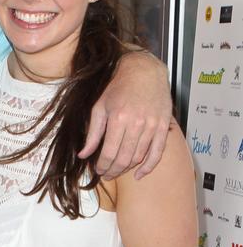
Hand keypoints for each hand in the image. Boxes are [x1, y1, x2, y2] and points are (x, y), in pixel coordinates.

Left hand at [78, 50, 171, 179]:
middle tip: (106, 175)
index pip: (109, 152)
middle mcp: (136, 124)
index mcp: (118, 118)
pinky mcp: (163, 127)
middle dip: (113, 170)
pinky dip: (149, 167)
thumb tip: (83, 154)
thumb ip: (93, 132)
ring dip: (127, 169)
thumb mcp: (99, 106)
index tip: (98, 170)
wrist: (143, 71)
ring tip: (118, 171)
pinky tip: (139, 174)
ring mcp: (152, 126)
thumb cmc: (118, 87)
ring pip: (139, 157)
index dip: (102, 165)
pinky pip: (157, 153)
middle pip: (124, 158)